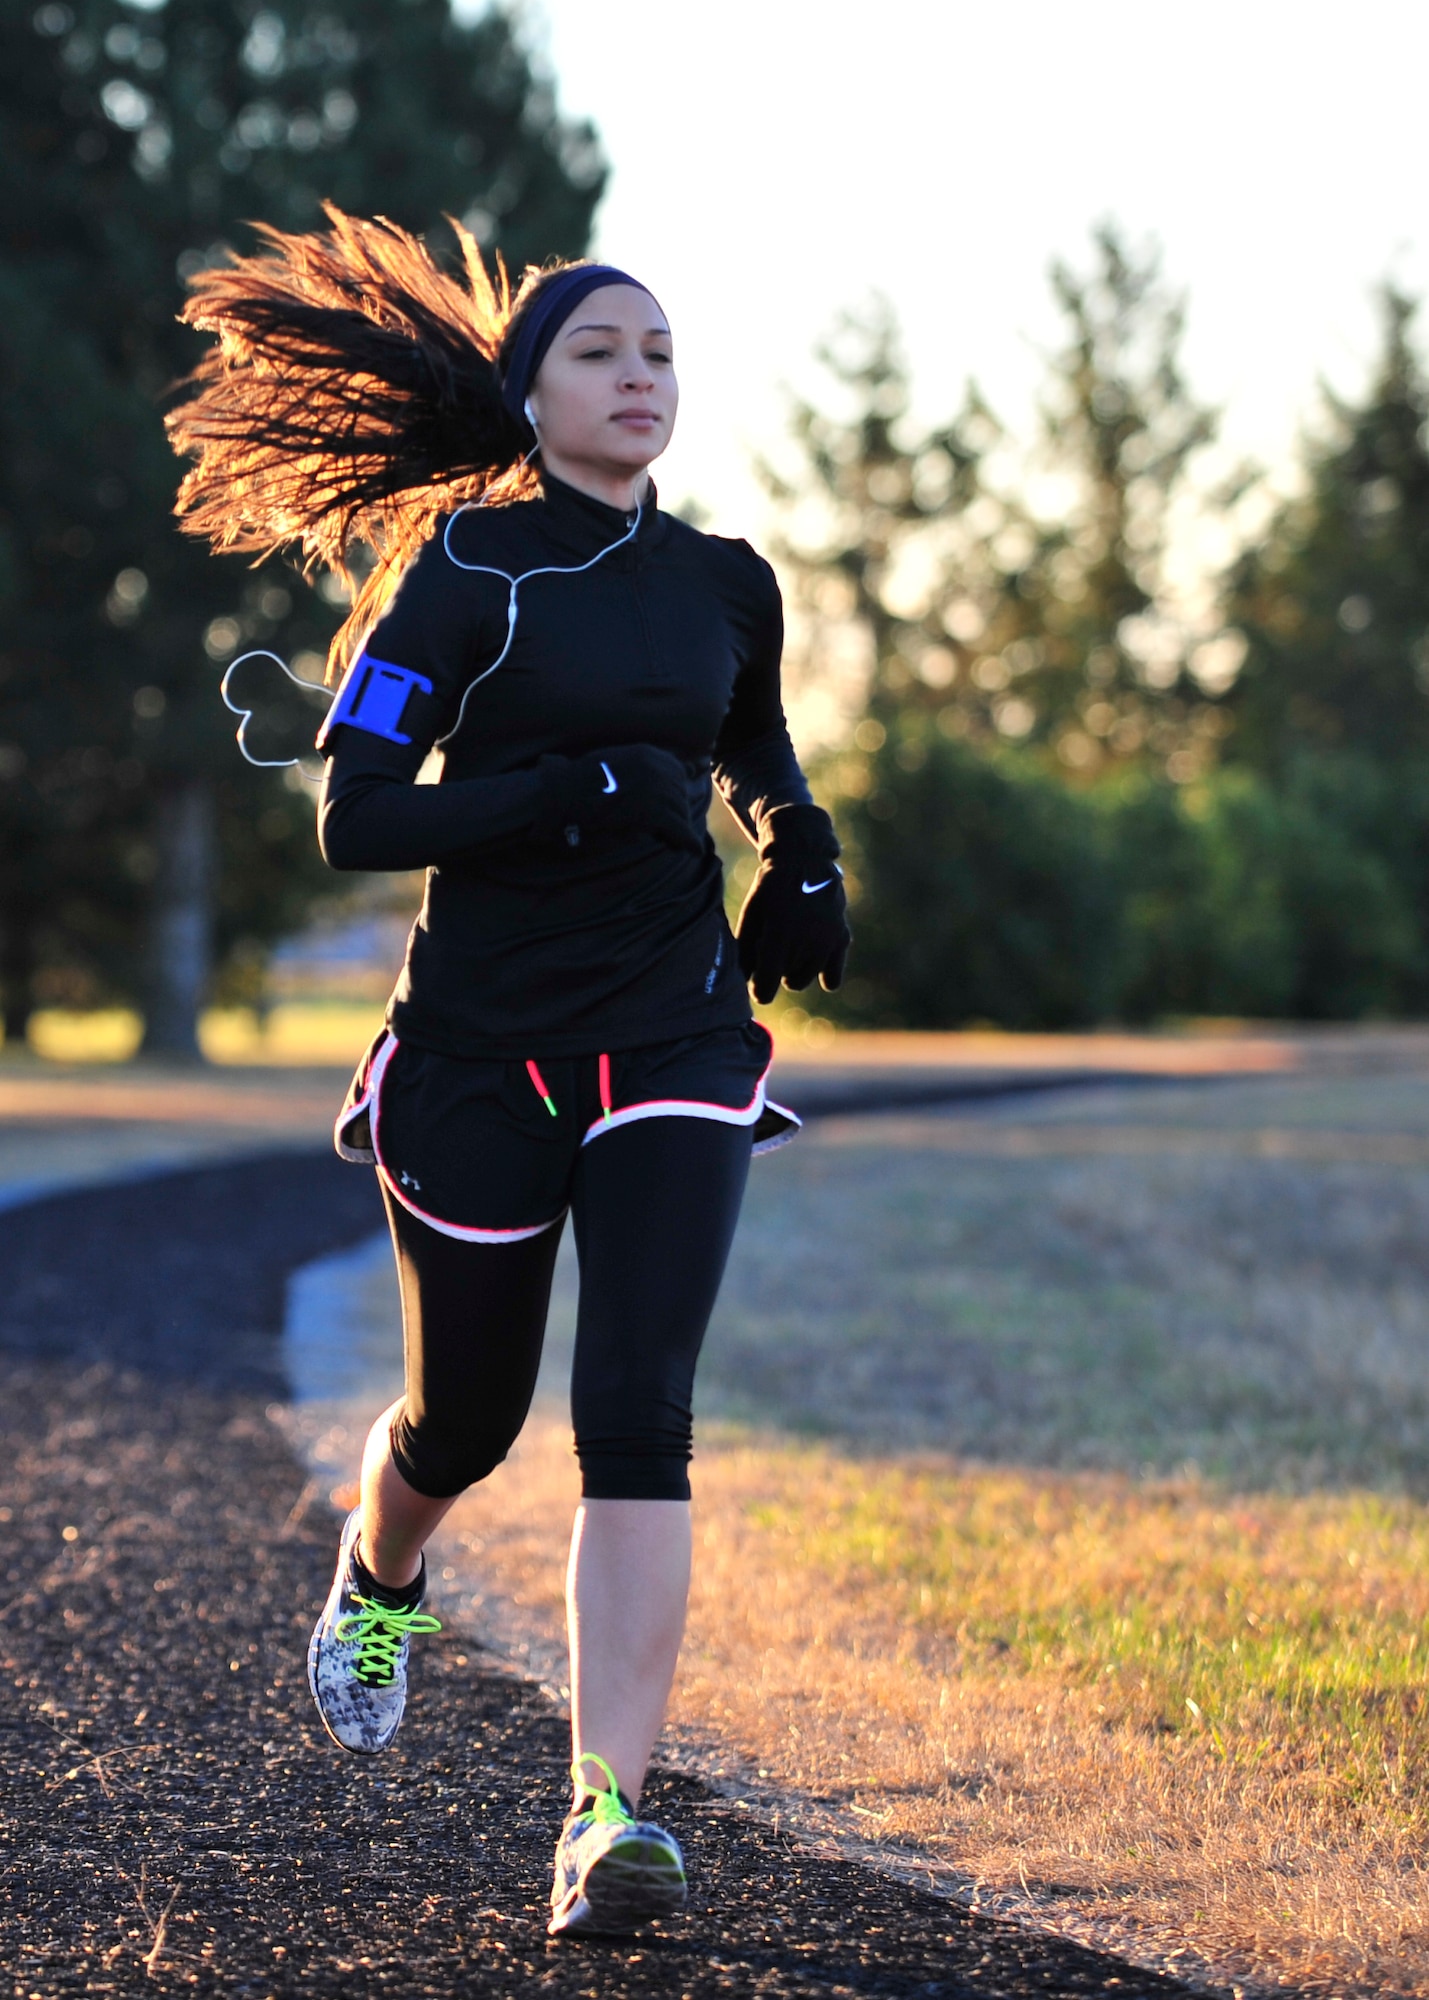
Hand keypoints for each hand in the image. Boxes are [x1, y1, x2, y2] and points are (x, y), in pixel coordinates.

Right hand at [534, 745, 699, 852]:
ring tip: (678, 842)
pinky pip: (679, 829)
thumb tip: (661, 771)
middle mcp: (657, 766)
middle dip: (678, 812)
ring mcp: (658, 788)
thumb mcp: (610, 761)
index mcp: (647, 753)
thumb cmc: (578, 781)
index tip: (675, 807)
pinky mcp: (655, 812)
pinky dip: (687, 841)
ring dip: (679, 828)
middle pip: (680, 794)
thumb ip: (633, 766)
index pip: (678, 772)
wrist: (562, 793)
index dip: (676, 793)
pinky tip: (692, 849)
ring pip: (680, 813)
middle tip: (674, 831)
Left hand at [735, 804, 850, 1003]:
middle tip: (772, 952)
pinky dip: (824, 975)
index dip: (759, 991)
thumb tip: (745, 980)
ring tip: (789, 950)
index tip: (757, 990)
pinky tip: (815, 966)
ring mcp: (826, 939)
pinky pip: (833, 976)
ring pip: (805, 978)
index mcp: (779, 932)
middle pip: (785, 980)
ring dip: (795, 971)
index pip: (767, 982)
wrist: (805, 860)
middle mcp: (806, 939)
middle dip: (775, 972)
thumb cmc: (771, 888)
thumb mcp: (751, 913)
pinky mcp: (841, 937)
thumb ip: (745, 948)